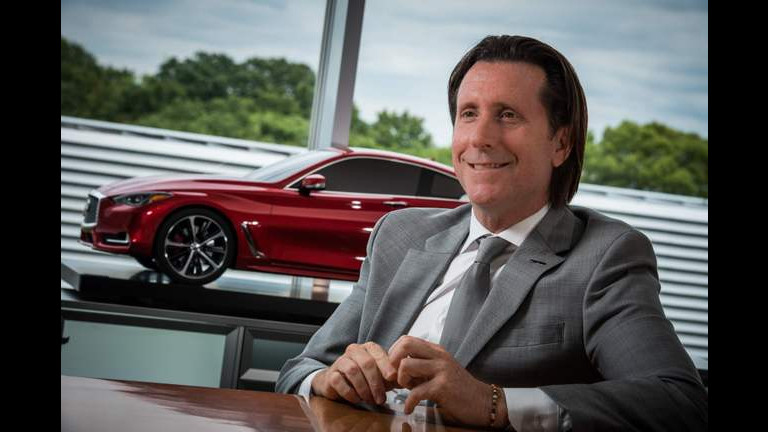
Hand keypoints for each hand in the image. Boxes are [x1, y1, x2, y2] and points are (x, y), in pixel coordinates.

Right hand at [312, 342, 397, 404]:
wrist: (338, 383)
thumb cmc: (364, 378)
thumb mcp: (381, 376)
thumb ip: (393, 377)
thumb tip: (408, 380)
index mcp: (368, 348)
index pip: (378, 354)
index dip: (386, 366)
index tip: (393, 378)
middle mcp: (354, 351)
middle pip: (367, 363)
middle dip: (376, 382)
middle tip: (381, 398)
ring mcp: (340, 361)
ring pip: (353, 371)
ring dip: (364, 389)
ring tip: (370, 400)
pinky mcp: (331, 374)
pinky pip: (340, 382)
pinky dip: (350, 393)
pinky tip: (356, 399)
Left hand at [388, 335, 508, 427]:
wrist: (483, 402)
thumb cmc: (457, 389)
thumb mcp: (438, 371)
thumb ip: (420, 367)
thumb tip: (394, 369)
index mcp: (436, 350)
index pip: (406, 339)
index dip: (393, 353)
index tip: (393, 369)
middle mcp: (439, 356)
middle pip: (405, 345)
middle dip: (392, 361)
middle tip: (394, 378)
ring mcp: (442, 370)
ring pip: (407, 366)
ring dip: (401, 381)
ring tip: (407, 391)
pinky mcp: (443, 387)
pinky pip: (416, 392)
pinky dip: (409, 403)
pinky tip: (410, 408)